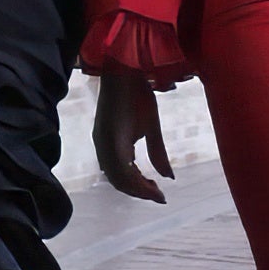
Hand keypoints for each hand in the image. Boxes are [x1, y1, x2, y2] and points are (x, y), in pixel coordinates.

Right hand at [95, 71, 172, 204]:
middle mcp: (103, 147)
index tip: (162, 198)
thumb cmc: (138, 94)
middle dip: (138, 191)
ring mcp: (99, 142)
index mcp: (115, 144)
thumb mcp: (152, 124)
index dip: (145, 192)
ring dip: (131, 183)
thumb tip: (170, 178)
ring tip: (150, 184)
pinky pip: (109, 164)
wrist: (119, 71)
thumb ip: (158, 153)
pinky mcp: (100, 137)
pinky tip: (137, 170)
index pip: (129, 179)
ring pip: (112, 175)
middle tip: (159, 194)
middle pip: (119, 181)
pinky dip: (124, 173)